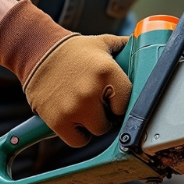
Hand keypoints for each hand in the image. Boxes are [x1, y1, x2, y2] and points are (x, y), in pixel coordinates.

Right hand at [0, 0, 131, 146]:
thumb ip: (126, 47)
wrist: (38, 52)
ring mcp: (74, 108)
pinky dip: (78, 134)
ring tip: (86, 109)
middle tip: (98, 103)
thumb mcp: (104, 43)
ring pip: (96, 131)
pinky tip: (75, 119)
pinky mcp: (58, 120)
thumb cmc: (74, 50)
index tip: (116, 101)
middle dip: (107, 114)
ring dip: (92, 124)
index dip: (122, 103)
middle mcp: (92, 91)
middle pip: (112, 121)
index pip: (128, 103)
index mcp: (107, 72)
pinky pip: (78, 141)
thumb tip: (145, 46)